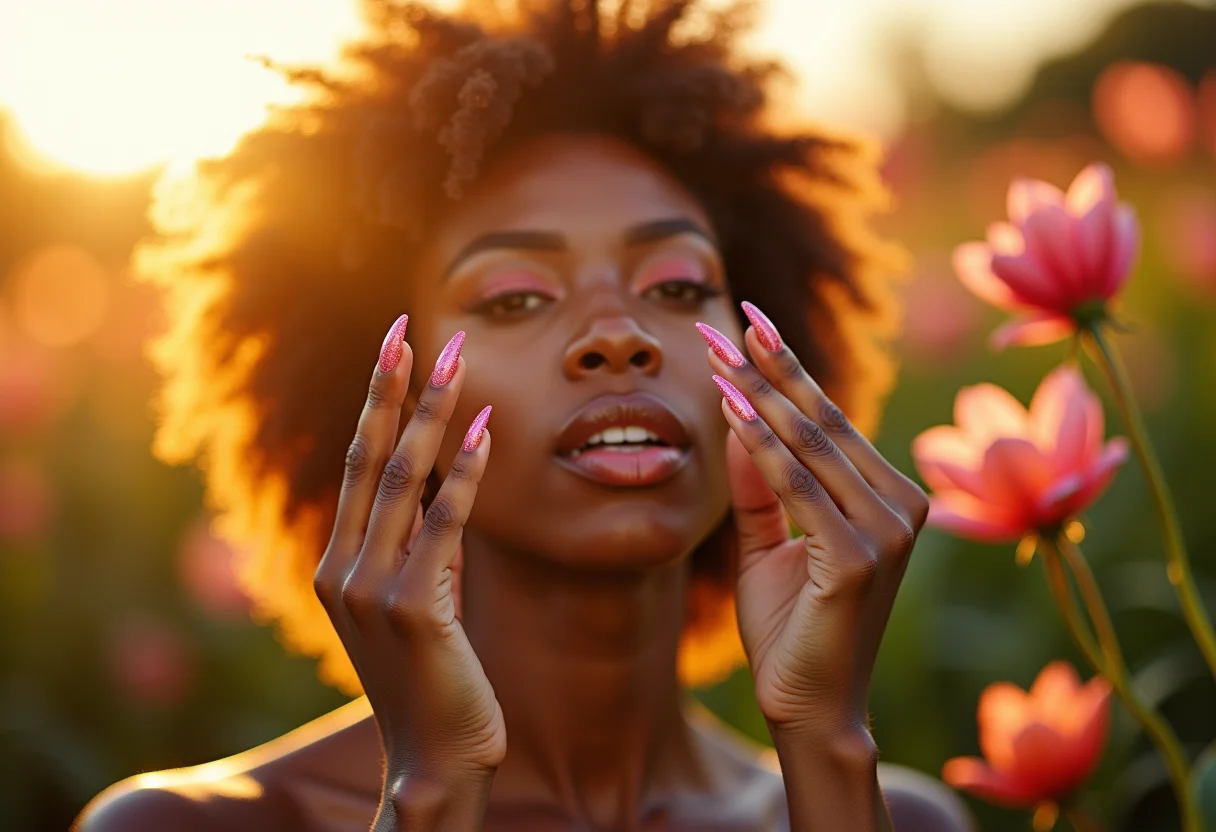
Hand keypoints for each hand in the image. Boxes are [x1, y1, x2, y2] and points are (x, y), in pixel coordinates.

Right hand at [313, 319, 502, 824]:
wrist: (434, 758)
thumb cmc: (432, 678)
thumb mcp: (418, 601)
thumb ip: (425, 546)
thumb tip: (449, 485)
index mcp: (336, 564)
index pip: (358, 464)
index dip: (377, 403)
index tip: (394, 348)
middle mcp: (341, 568)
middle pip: (369, 456)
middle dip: (393, 387)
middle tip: (411, 328)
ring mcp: (369, 587)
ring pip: (402, 478)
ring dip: (432, 412)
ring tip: (456, 358)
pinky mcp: (410, 607)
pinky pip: (444, 523)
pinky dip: (465, 473)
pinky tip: (487, 430)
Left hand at [697, 311, 928, 735]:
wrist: (810, 706)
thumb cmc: (792, 626)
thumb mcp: (767, 542)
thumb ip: (759, 484)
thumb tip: (739, 413)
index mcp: (889, 497)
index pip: (830, 420)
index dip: (785, 370)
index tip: (745, 323)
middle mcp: (901, 505)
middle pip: (822, 421)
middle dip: (767, 368)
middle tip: (721, 324)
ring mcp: (888, 531)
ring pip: (811, 445)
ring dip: (759, 395)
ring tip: (716, 353)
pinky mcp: (861, 557)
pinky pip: (798, 488)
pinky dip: (762, 448)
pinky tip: (732, 409)